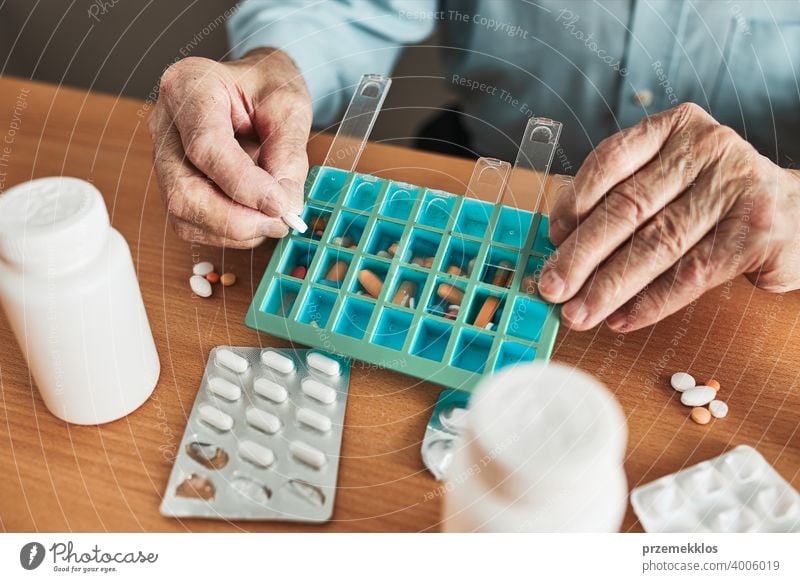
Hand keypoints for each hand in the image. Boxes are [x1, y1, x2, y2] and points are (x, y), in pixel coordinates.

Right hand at [149, 48, 310, 247]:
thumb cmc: (268, 89)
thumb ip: (288, 155)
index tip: (280, 205)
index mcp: (189, 86)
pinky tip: (255, 219)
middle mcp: (165, 123)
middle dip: (236, 219)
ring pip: (183, 213)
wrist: (255, 89)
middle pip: (184, 190)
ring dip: (234, 230)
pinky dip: (228, 233)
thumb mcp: (289, 108)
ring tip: (273, 219)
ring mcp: (163, 157)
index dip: (244, 185)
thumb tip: (284, 206)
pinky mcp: (172, 184)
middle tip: (280, 221)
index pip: (205, 147)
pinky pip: (191, 223)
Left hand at [538, 102, 799, 331]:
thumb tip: (562, 247)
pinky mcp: (758, 233)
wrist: (799, 216)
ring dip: (609, 286)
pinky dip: (650, 302)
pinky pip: (690, 274)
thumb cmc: (716, 201)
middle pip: (627, 208)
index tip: (552, 240)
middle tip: (551, 288)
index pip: (610, 161)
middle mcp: (706, 149)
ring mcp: (735, 188)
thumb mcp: (672, 181)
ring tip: (578, 313)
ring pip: (656, 245)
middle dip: (581, 254)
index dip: (573, 203)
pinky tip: (621, 319)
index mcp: (675, 128)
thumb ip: (625, 199)